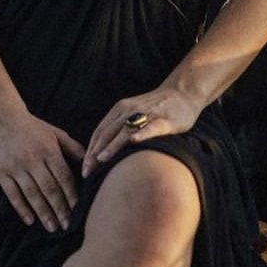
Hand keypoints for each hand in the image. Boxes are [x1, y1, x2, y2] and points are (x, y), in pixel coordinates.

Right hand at [0, 110, 85, 230]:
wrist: (2, 118)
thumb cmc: (33, 127)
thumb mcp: (56, 133)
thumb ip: (73, 149)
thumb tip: (91, 163)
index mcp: (48, 150)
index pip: (63, 176)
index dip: (71, 195)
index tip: (78, 210)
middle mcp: (32, 159)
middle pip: (49, 188)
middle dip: (60, 208)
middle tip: (68, 225)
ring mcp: (16, 167)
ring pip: (31, 194)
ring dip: (43, 212)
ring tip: (52, 227)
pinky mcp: (1, 172)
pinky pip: (12, 194)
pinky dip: (21, 208)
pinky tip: (30, 220)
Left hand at [82, 87, 200, 177]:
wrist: (183, 93)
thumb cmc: (157, 109)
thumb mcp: (133, 115)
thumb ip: (120, 130)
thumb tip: (104, 155)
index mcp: (119, 110)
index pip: (99, 132)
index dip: (89, 150)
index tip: (83, 169)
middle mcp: (129, 110)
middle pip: (107, 133)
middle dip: (95, 153)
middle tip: (86, 172)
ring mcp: (147, 114)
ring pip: (125, 131)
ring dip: (112, 146)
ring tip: (101, 160)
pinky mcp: (164, 119)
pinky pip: (151, 128)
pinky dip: (142, 134)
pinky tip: (134, 142)